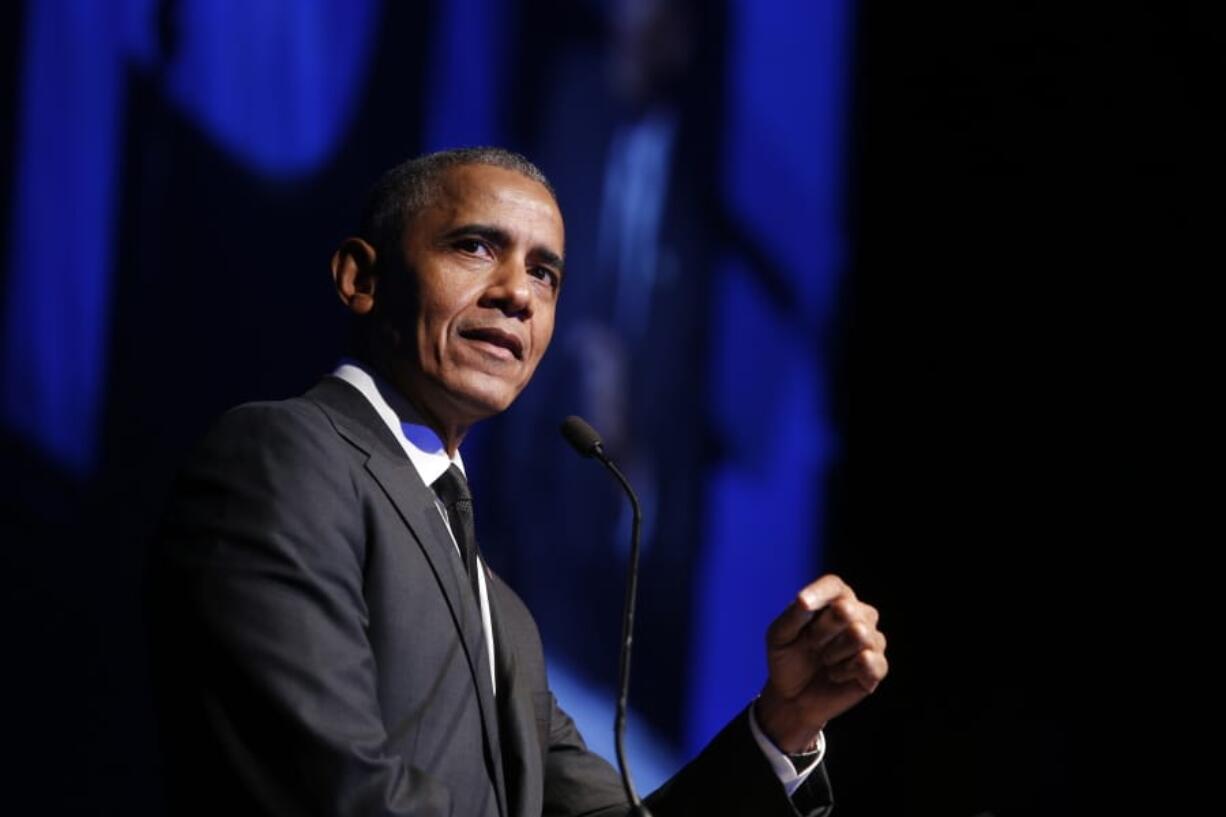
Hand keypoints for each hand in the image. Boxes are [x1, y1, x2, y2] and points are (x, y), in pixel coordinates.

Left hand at [755, 575, 887, 752]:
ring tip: (825, 660)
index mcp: (834, 600)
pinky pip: (870, 661)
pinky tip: (836, 674)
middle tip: (811, 644)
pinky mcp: (878, 667)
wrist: (792, 697)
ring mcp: (872, 640)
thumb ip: (792, 617)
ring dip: (832, 653)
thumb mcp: (779, 636)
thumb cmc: (787, 659)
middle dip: (822, 631)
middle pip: (847, 610)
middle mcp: (859, 614)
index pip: (834, 585)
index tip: (802, 604)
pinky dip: (845, 671)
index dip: (820, 593)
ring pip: (860, 634)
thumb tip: (805, 601)